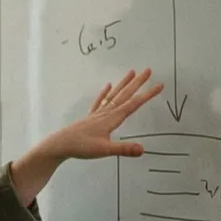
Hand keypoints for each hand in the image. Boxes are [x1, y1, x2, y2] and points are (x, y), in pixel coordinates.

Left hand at [11, 69, 166, 204]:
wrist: (60, 144)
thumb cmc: (82, 146)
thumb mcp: (104, 150)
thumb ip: (124, 149)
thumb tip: (143, 149)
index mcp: (112, 118)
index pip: (134, 104)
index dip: (148, 94)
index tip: (160, 85)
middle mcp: (106, 112)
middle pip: (125, 94)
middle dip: (138, 83)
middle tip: (149, 70)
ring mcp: (97, 113)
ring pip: (113, 94)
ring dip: (124, 83)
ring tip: (132, 72)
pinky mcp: (90, 117)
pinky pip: (100, 101)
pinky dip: (105, 92)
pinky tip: (107, 85)